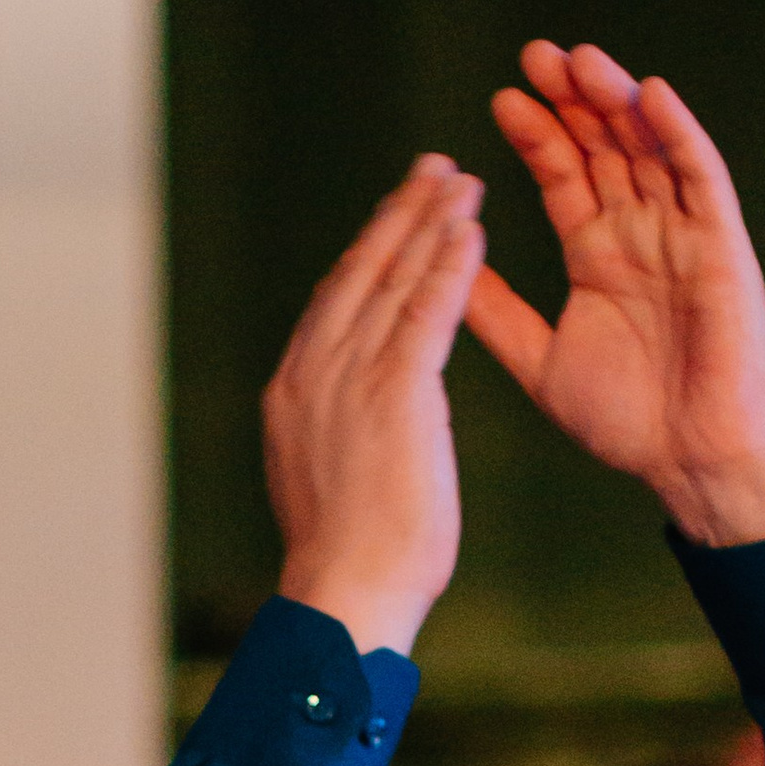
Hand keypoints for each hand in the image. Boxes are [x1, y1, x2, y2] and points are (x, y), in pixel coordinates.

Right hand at [265, 153, 484, 656]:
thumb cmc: (348, 563)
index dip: (369, 254)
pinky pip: (425, 311)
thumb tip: (351, 429)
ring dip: (430, 223)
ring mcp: (348, 379)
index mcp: (293, 393)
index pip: (335, 304)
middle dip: (399, 217)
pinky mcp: (393, 392)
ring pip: (393, 280)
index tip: (396, 218)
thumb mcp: (331, 482)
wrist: (345, 595)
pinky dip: (448, 265)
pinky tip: (471, 229)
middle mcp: (313, 372)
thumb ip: (338, 435)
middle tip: (433, 170)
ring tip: (462, 181)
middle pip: (359, 274)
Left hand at [468, 43, 764, 546]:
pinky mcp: (721, 246)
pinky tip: (650, 95)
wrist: (688, 461)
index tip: (501, 101)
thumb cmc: (625, 421)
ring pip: (648, 148)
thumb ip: (498, 315)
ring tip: (581, 61)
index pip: (564, 176)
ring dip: (617, 101)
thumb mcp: (540, 362)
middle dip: (572, 100)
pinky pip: (701, 178)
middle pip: (605, 146)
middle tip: (535, 55)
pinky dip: (678, 135)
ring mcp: (682, 234)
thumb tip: (445, 275)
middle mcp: (640, 233)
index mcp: (598, 255)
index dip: (537, 135)